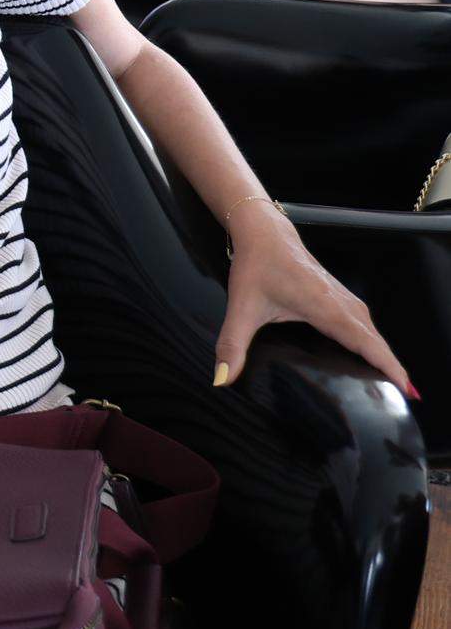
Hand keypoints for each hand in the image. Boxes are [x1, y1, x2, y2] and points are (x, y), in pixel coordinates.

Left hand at [216, 198, 412, 396]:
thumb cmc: (256, 265)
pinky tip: (371, 353)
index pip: (366, 343)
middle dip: (392, 368)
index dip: (388, 367)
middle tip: (406, 397)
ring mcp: (342, 297)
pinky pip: (364, 323)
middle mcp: (341, 303)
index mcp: (325, 307)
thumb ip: (232, 344)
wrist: (263, 232)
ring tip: (394, 382)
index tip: (406, 389)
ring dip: (384, 354)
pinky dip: (373, 340)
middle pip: (376, 341)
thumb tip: (222, 377)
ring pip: (372, 331)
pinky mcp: (338, 295)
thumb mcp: (241, 308)